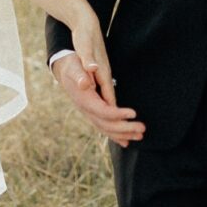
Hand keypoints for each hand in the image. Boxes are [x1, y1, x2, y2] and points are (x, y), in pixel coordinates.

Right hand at [52, 25, 142, 146]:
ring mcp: (89, 113)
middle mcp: (86, 110)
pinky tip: (126, 141)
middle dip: (124, 128)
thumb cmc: (73, 66)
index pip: (102, 111)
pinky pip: (104, 127)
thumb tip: (84, 83)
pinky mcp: (93, 113)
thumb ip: (80, 75)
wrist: (64, 69)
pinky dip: (115, 135)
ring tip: (140, 136)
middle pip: (105, 124)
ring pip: (105, 129)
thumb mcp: (75, 66)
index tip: (133, 113)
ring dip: (123, 134)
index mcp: (84, 100)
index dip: (117, 114)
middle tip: (142, 129)